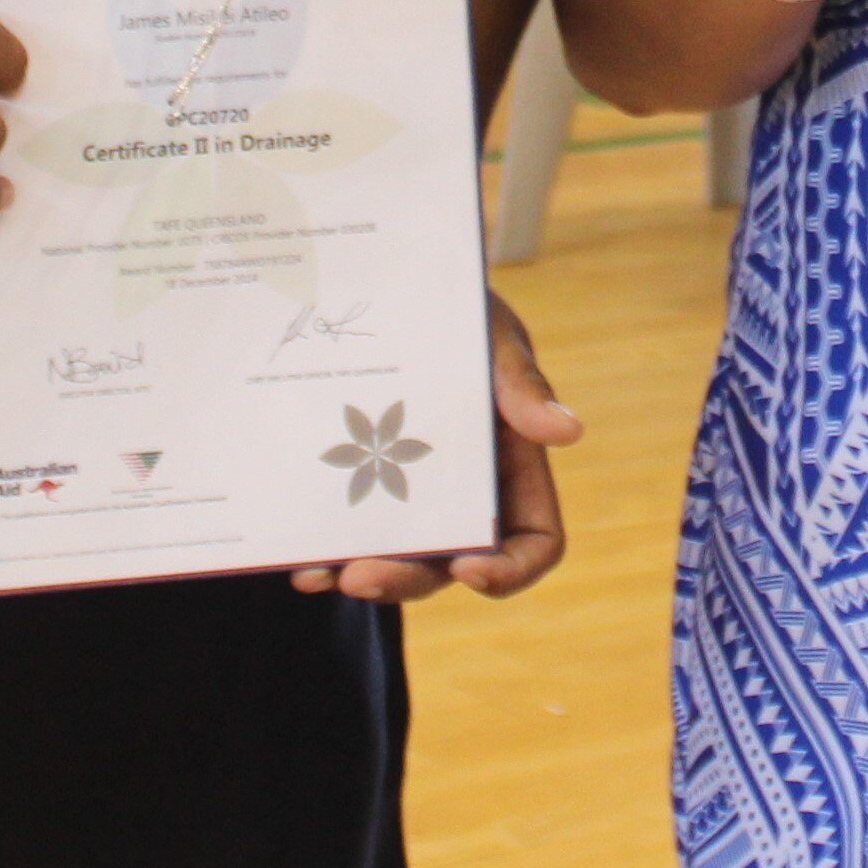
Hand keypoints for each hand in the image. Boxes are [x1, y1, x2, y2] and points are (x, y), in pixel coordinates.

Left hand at [300, 288, 580, 604]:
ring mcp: (412, 497)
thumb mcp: (492, 337)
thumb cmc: (460, 313)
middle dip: (408, 579)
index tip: (470, 568)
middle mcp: (466, 496)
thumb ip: (521, 384)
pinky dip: (325, 555)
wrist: (393, 288)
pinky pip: (348, 536)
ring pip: (396, 561)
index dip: (511, 570)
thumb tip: (568, 431)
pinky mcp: (363, 487)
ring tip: (318, 574)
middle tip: (361, 575)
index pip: (534, 541)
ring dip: (361, 575)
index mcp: (514, 469)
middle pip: (451, 565)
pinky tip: (300, 561)